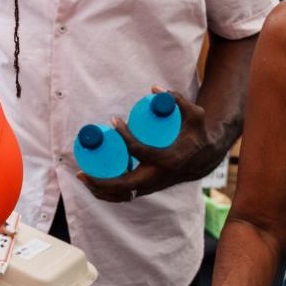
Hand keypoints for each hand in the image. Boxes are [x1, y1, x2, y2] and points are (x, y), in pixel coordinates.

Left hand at [79, 88, 224, 202]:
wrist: (203, 159)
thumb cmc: (196, 134)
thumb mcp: (195, 114)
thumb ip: (177, 99)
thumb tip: (154, 89)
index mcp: (168, 160)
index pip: (140, 150)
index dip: (125, 136)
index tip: (114, 120)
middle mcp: (158, 177)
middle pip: (124, 184)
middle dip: (101, 180)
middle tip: (83, 169)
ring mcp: (152, 185)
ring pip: (123, 195)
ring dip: (101, 190)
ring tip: (82, 176)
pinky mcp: (148, 188)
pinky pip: (125, 196)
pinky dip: (108, 194)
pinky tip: (92, 185)